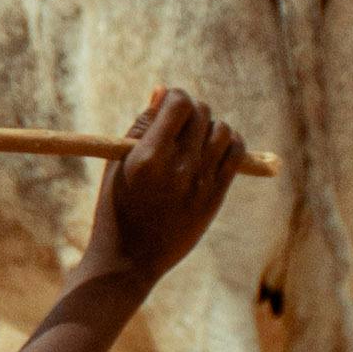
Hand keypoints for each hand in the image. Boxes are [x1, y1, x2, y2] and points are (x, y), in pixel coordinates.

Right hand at [87, 86, 245, 295]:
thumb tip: (163, 90)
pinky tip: (215, 148)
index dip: (174, 96)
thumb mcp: (117, 164)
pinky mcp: (215, 197)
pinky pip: (237, 154)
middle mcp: (179, 167)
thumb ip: (140, 126)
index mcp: (149, 157)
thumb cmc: (116, 209)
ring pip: (222, 130)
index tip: (167, 104)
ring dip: (210, 126)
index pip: (179, 104)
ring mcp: (201, 183)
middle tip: (178, 124)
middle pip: (202, 113)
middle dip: (190, 111)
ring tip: (195, 139)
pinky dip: (230, 143)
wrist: (129, 262)